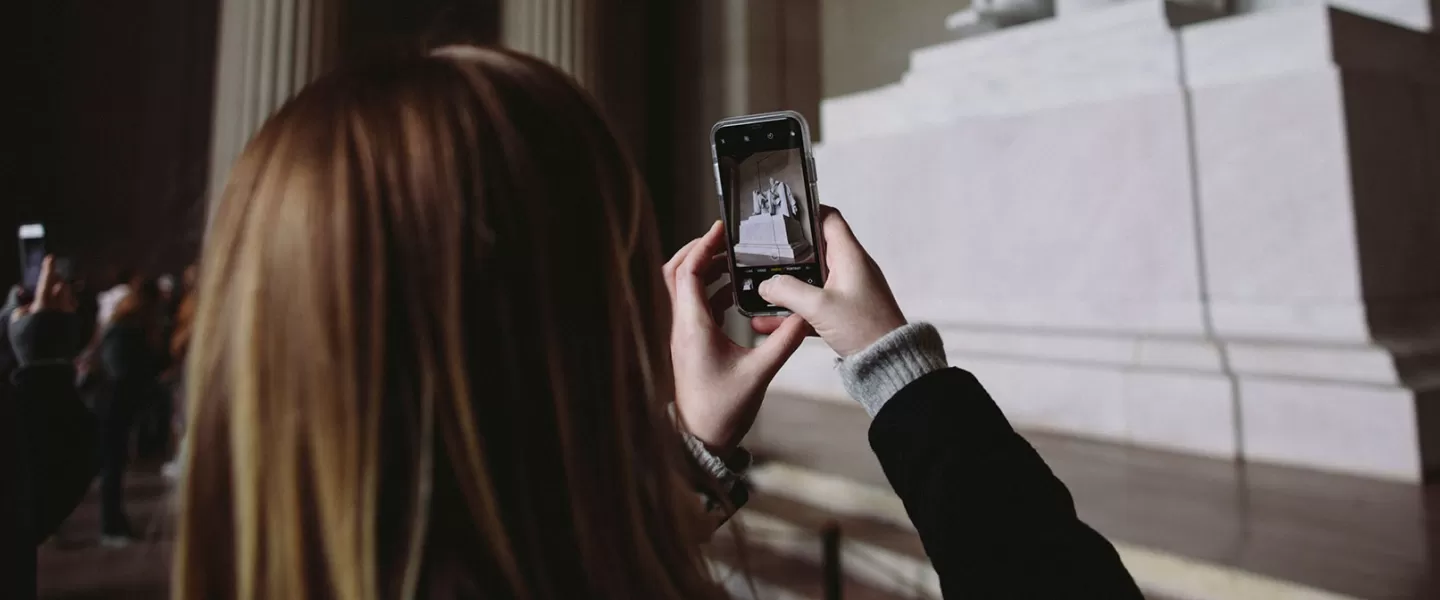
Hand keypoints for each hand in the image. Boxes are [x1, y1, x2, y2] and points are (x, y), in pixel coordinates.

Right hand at [9, 256, 79, 365]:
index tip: (51, 258)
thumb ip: (21, 308)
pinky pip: (70, 308)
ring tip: (52, 297)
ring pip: (67, 297)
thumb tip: (28, 301)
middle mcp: (60, 309)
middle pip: (60, 286)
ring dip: (60, 293)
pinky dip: (63, 305)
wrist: (47, 366)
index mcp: (44, 307)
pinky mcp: (75, 324)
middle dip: (55, 281)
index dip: (48, 269)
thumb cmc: (27, 345)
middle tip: (51, 277)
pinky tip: (58, 308)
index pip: (47, 282)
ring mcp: (70, 317)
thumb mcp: (17, 324)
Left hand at [666, 221, 809, 454]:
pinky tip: (736, 292)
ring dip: (706, 270)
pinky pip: (696, 307)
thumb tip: (804, 315)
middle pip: (677, 273)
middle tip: (726, 240)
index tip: (722, 229)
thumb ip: (783, 341)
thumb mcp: (759, 373)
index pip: (687, 272)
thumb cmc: (722, 411)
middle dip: (699, 251)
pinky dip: (712, 292)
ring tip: (734, 260)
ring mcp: (684, 335)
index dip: (702, 245)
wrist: (700, 440)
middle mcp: (682, 326)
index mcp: (692, 327)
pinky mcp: (691, 344)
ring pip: (685, 289)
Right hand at [752, 206, 906, 357]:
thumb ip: (788, 291)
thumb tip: (766, 285)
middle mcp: (850, 268)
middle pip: (815, 249)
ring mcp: (848, 290)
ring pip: (812, 279)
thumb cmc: (865, 328)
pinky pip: (815, 304)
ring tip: (762, 287)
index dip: (807, 212)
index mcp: (849, 256)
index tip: (782, 214)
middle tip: (763, 252)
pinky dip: (795, 308)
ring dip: (788, 284)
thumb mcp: (819, 307)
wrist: (888, 362)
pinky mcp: (845, 311)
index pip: (829, 219)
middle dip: (788, 253)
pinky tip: (772, 319)